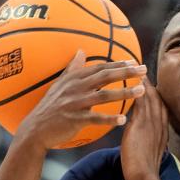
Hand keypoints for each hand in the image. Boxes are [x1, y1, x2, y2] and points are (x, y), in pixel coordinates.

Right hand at [16, 51, 146, 149]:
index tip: (134, 62)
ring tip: (141, 92)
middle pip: (105, 77)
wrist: (35, 128)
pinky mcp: (74, 119)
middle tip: (144, 70)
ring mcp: (75, 103)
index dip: (118, 64)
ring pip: (104, 96)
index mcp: (74, 78)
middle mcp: (75, 88)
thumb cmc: (50, 107)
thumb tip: (81, 51)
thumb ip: (72, 68)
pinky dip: (109, 119)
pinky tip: (123, 120)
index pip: (100, 67)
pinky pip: (95, 118)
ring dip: (124, 93)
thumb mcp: (59, 84)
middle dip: (126, 72)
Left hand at [120, 81, 168, 179]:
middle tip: (143, 73)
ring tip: (136, 71)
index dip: (155, 97)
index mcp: (162, 132)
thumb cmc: (143, 170)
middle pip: (157, 100)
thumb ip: (147, 143)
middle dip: (151, 86)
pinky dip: (137, 90)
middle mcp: (160, 125)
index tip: (150, 87)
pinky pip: (141, 102)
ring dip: (143, 84)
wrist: (143, 176)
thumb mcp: (149, 154)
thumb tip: (143, 140)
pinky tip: (130, 81)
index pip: (160, 109)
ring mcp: (152, 123)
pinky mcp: (142, 124)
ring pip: (150, 98)